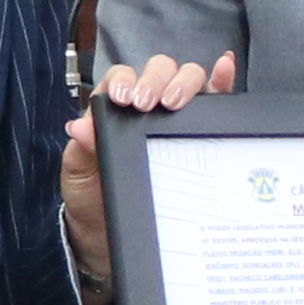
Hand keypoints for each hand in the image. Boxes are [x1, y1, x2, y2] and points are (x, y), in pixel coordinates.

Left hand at [60, 50, 232, 283]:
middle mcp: (148, 104)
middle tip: (147, 105)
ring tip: (174, 103)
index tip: (123, 98)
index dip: (126, 80)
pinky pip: (216, 101)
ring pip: (188, 78)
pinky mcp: (200, 132)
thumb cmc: (93, 198)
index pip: (124, 76)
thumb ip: (80, 149)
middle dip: (155, 80)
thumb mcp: (79, 175)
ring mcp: (176, 116)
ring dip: (185, 82)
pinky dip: (222, 81)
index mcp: (114, 107)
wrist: (111, 235)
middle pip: (160, 70)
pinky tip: (224, 69)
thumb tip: (81, 127)